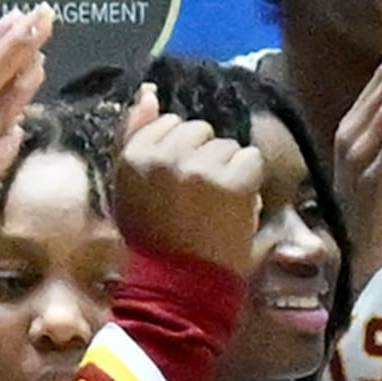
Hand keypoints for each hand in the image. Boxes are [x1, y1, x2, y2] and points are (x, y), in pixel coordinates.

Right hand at [108, 88, 265, 281]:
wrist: (180, 288)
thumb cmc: (155, 244)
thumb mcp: (131, 189)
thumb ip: (137, 137)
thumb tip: (149, 92)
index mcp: (134, 156)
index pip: (167, 124)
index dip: (180, 154)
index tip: (180, 187)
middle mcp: (163, 155)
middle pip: (199, 130)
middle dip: (205, 157)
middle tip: (200, 199)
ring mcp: (198, 167)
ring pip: (226, 145)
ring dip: (229, 170)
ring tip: (217, 206)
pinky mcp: (230, 181)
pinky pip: (250, 159)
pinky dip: (250, 181)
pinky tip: (237, 206)